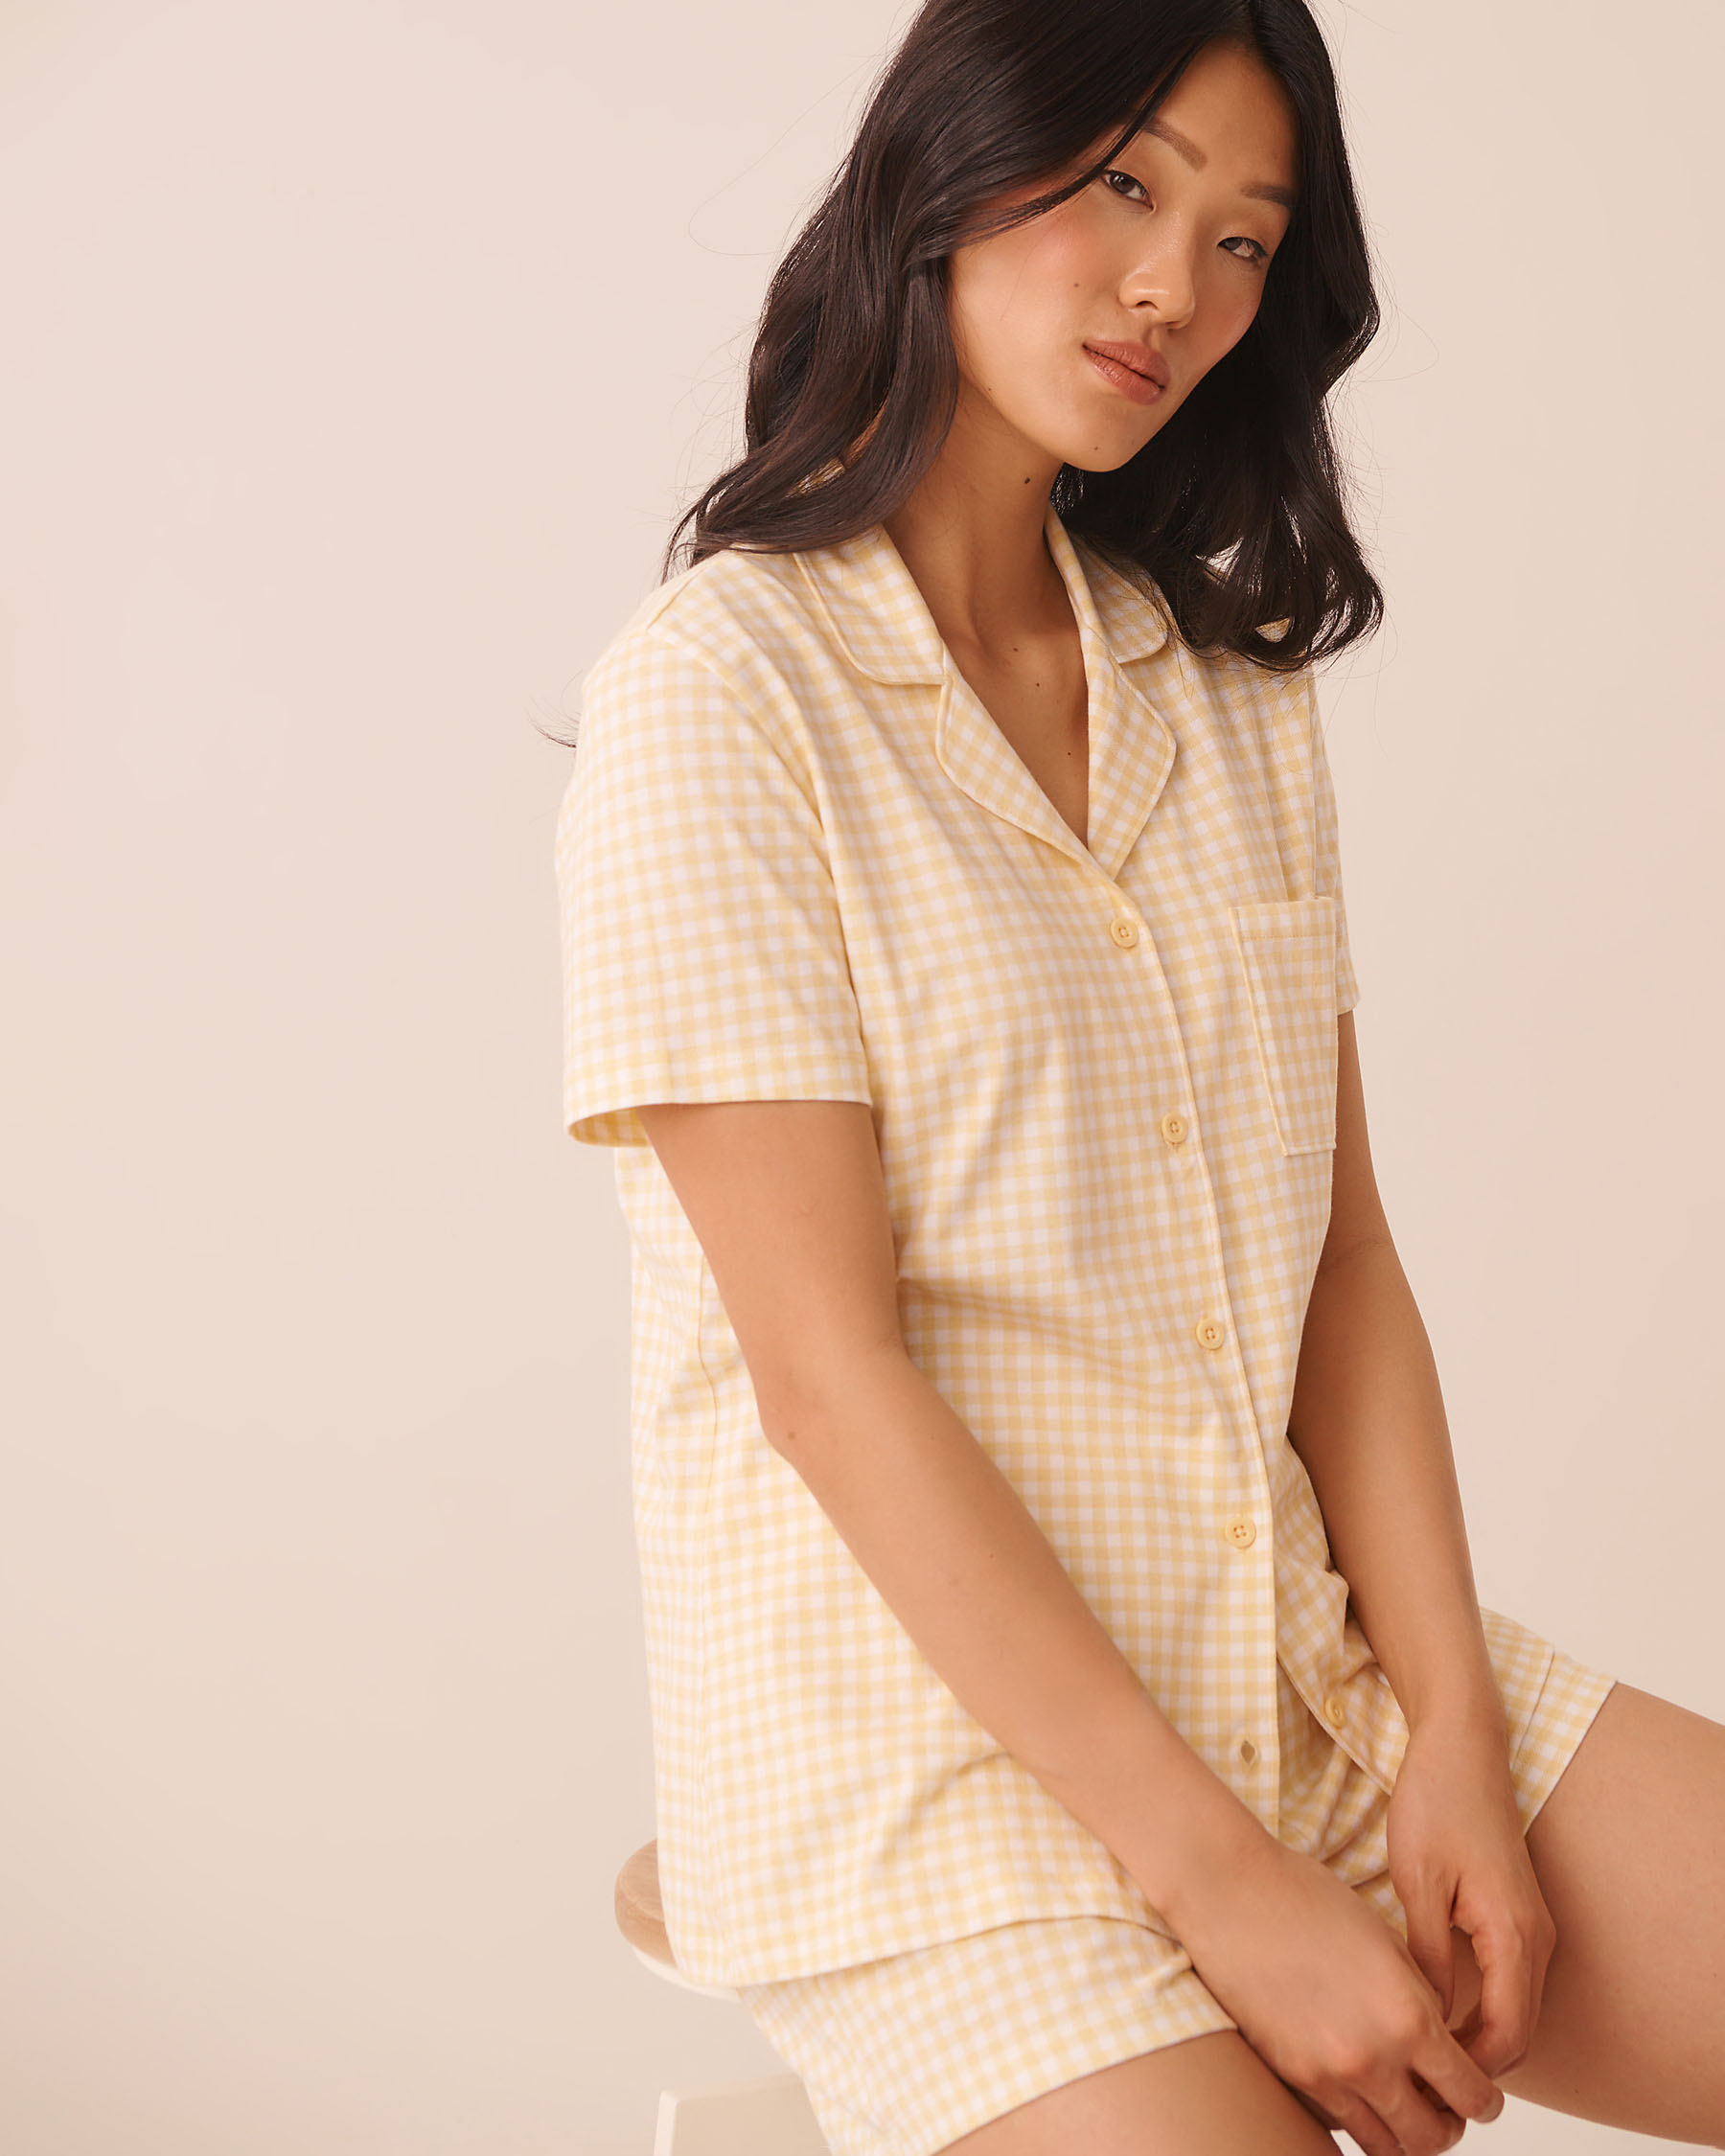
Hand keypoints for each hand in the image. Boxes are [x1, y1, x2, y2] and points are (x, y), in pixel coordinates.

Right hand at [1166, 1831, 1505, 2155]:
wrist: (1230, 1892)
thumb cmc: (1307, 1898)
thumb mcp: (1385, 1940)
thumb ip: (1420, 1998)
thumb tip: (1440, 2041)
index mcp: (1408, 2016)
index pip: (1470, 2092)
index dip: (1486, 2101)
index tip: (1484, 2096)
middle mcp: (1373, 2057)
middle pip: (1432, 2136)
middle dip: (1449, 2126)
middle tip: (1448, 2108)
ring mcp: (1328, 2073)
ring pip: (1387, 2144)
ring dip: (1405, 2133)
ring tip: (1405, 2107)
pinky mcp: (1291, 2075)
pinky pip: (1342, 2124)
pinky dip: (1362, 2118)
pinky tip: (1361, 2091)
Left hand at [1385, 1709, 1558, 2078]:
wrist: (1462, 1747)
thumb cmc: (1435, 1804)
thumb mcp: (1417, 1881)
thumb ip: (1427, 1955)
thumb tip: (1428, 2016)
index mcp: (1512, 1934)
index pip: (1507, 2034)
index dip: (1468, 2066)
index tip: (1420, 2071)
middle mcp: (1535, 1938)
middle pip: (1516, 2031)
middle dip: (1472, 2059)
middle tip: (1413, 2064)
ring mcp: (1532, 1926)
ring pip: (1514, 2008)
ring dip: (1476, 2033)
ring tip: (1416, 2037)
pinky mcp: (1519, 1915)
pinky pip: (1509, 1981)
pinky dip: (1481, 2004)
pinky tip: (1430, 2000)